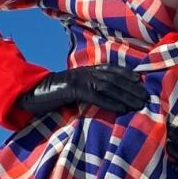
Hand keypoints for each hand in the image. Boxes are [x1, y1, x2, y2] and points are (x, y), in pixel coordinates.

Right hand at [17, 64, 149, 115]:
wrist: (32, 93)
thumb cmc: (54, 94)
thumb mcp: (74, 88)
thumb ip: (88, 88)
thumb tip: (106, 96)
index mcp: (86, 70)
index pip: (111, 69)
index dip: (127, 74)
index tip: (141, 80)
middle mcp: (85, 72)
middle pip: (114, 78)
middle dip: (131, 87)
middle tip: (146, 96)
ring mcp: (79, 80)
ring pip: (108, 87)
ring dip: (126, 95)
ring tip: (139, 104)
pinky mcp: (73, 91)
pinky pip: (95, 97)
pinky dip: (110, 103)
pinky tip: (122, 109)